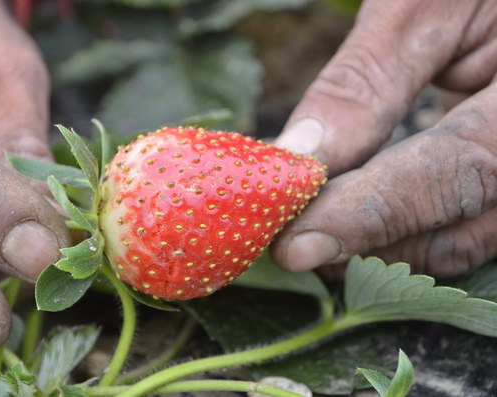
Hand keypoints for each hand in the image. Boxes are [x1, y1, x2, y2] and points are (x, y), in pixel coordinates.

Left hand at [271, 0, 496, 277]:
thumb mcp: (426, 3)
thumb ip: (367, 82)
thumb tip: (298, 155)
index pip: (459, 172)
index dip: (371, 213)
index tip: (296, 245)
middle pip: (464, 226)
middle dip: (367, 246)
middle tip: (290, 247)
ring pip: (466, 239)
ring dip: (383, 249)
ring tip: (313, 239)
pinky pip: (467, 223)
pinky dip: (405, 232)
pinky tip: (355, 225)